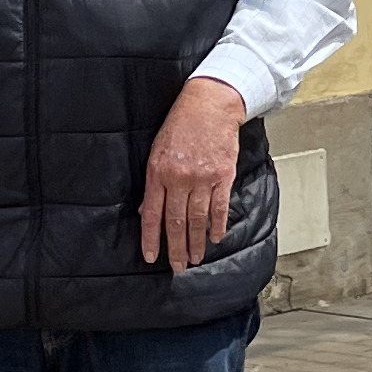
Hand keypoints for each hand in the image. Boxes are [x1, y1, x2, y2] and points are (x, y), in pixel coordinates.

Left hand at [141, 77, 246, 270]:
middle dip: (175, 248)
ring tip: (195, 259)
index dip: (151, 239)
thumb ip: (153, 183)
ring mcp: (203, 178)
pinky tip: (214, 238)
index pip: (153, 214)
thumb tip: (148, 212)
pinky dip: (217, 225)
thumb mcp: (156, 151)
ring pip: (197, 219)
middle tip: (177, 268)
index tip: (151, 257)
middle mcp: (180, 178)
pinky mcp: (223, 176)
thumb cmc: (180, 125)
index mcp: (159, 173)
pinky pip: (219, 207)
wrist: (210, 104)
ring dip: (195, 242)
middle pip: (176, 222)